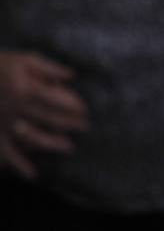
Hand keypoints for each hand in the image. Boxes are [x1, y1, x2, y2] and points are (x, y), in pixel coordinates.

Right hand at [0, 52, 87, 178]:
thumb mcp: (24, 60)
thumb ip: (49, 68)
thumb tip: (71, 76)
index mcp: (27, 89)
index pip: (58, 100)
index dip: (74, 106)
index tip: (85, 110)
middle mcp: (18, 108)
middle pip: (49, 119)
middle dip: (69, 124)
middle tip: (84, 127)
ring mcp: (6, 123)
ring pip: (33, 137)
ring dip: (52, 144)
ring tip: (68, 147)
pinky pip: (7, 151)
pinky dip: (18, 164)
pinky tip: (31, 174)